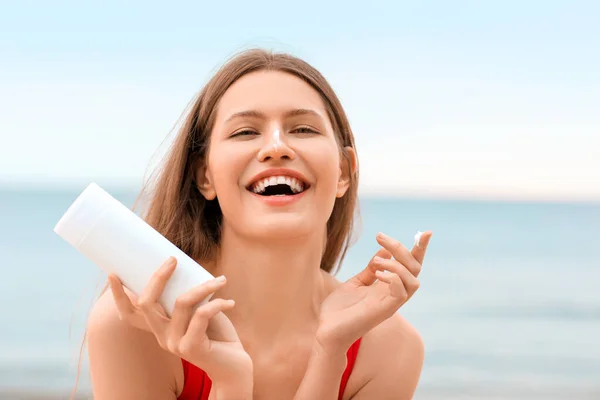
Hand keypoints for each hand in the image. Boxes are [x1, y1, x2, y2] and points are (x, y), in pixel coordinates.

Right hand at [108, 257, 252, 384]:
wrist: (235, 365)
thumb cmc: (217, 334)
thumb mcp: (198, 312)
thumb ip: (188, 298)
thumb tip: (186, 267)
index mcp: (159, 328)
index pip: (130, 314)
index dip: (118, 296)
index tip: (112, 274)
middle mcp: (161, 337)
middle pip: (147, 303)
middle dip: (157, 277)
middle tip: (173, 260)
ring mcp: (174, 343)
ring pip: (181, 302)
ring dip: (204, 286)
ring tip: (221, 280)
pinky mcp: (191, 347)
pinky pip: (201, 314)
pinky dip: (217, 303)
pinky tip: (230, 303)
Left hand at [317, 231, 431, 351]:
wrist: (326, 330)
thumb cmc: (340, 309)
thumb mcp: (356, 282)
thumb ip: (371, 269)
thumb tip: (384, 250)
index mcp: (389, 287)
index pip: (412, 266)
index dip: (420, 249)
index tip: (426, 232)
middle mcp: (394, 294)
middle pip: (415, 268)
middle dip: (402, 248)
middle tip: (380, 237)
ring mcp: (391, 303)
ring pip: (413, 281)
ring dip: (397, 264)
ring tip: (375, 262)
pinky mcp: (384, 311)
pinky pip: (401, 293)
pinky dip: (394, 278)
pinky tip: (378, 274)